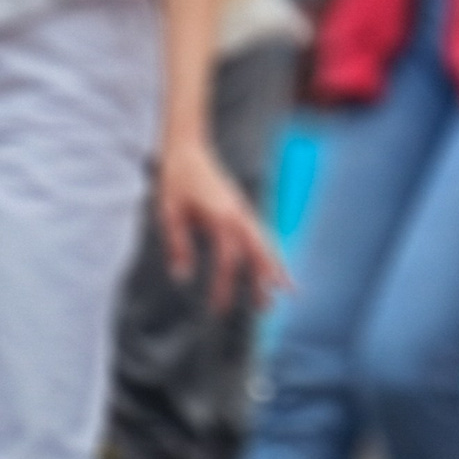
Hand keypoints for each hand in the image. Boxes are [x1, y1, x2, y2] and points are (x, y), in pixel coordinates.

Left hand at [155, 136, 286, 311]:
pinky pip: (262, 233)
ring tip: (288, 289)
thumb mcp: (169, 214)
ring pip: (266, 242)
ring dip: (275, 266)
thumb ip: (178, 246)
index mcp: (221, 217)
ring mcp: (243, 209)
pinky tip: (273, 264)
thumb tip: (182, 278)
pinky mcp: (242, 207)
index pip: (228, 259)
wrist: (188, 149)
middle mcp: (238, 214)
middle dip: (265, 279)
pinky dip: (271, 250)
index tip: (219, 309)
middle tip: (270, 307)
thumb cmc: (176, 181)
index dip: (225, 285)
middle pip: (258, 252)